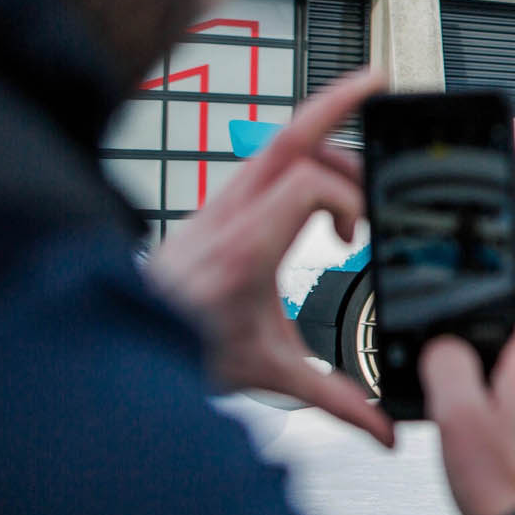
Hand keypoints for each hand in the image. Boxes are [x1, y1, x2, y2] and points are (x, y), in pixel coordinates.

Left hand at [143, 69, 393, 446]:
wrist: (129, 340)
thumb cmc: (187, 349)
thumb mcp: (269, 375)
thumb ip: (336, 398)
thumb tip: (385, 427)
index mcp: (246, 249)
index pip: (308, 187)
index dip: (349, 202)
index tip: (360, 240)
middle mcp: (230, 214)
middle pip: (290, 136)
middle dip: (337, 105)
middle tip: (379, 86)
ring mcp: (221, 202)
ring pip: (275, 139)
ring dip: (321, 124)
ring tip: (360, 111)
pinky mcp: (220, 204)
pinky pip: (263, 156)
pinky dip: (301, 149)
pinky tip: (324, 168)